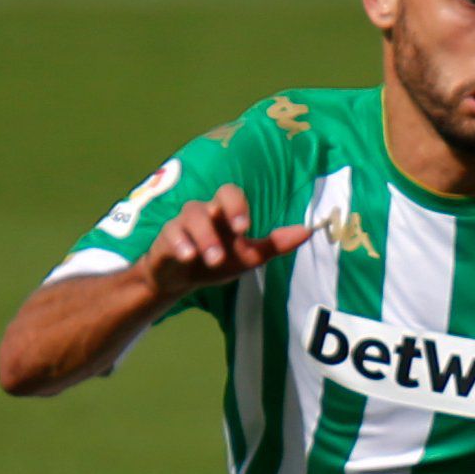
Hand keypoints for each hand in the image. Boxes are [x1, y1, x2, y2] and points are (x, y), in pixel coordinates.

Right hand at [143, 184, 309, 302]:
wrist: (181, 279)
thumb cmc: (217, 261)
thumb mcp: (248, 256)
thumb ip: (276, 244)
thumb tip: (308, 231)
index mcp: (225, 214)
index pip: (231, 194)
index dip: (239, 206)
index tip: (247, 227)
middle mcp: (205, 213)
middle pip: (214, 198)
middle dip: (228, 210)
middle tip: (241, 232)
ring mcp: (183, 223)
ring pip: (192, 216)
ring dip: (206, 237)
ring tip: (214, 258)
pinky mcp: (166, 238)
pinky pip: (171, 234)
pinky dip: (180, 244)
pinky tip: (188, 257)